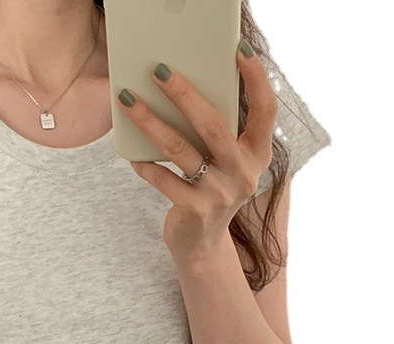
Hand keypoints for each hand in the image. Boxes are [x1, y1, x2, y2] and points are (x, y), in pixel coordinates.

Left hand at [116, 39, 276, 259]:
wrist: (201, 245)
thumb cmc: (210, 190)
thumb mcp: (225, 163)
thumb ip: (219, 133)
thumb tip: (185, 87)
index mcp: (257, 155)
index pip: (266, 110)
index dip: (256, 78)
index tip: (239, 49)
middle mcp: (244, 173)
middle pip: (213, 124)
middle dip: (184, 93)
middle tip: (158, 69)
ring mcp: (220, 194)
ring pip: (181, 149)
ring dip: (151, 122)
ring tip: (127, 101)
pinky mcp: (196, 210)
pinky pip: (164, 180)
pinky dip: (146, 166)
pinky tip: (132, 156)